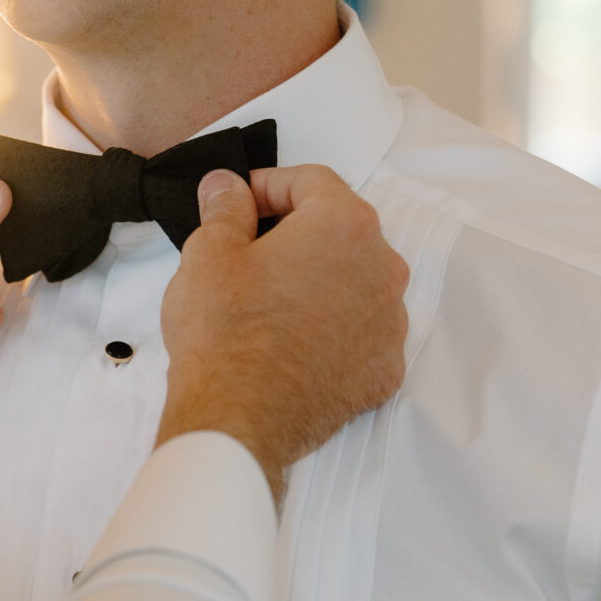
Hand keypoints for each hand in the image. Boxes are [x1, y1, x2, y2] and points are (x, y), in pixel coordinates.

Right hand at [157, 164, 407, 503]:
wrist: (239, 419)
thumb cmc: (225, 332)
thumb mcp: (209, 252)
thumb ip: (226, 207)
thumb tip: (228, 187)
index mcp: (345, 225)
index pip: (311, 182)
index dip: (268, 185)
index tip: (239, 201)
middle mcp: (383, 268)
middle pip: (340, 231)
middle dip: (297, 233)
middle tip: (249, 250)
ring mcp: (391, 324)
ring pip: (355, 283)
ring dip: (319, 282)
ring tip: (269, 303)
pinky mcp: (384, 370)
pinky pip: (361, 333)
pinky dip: (333, 330)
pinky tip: (293, 341)